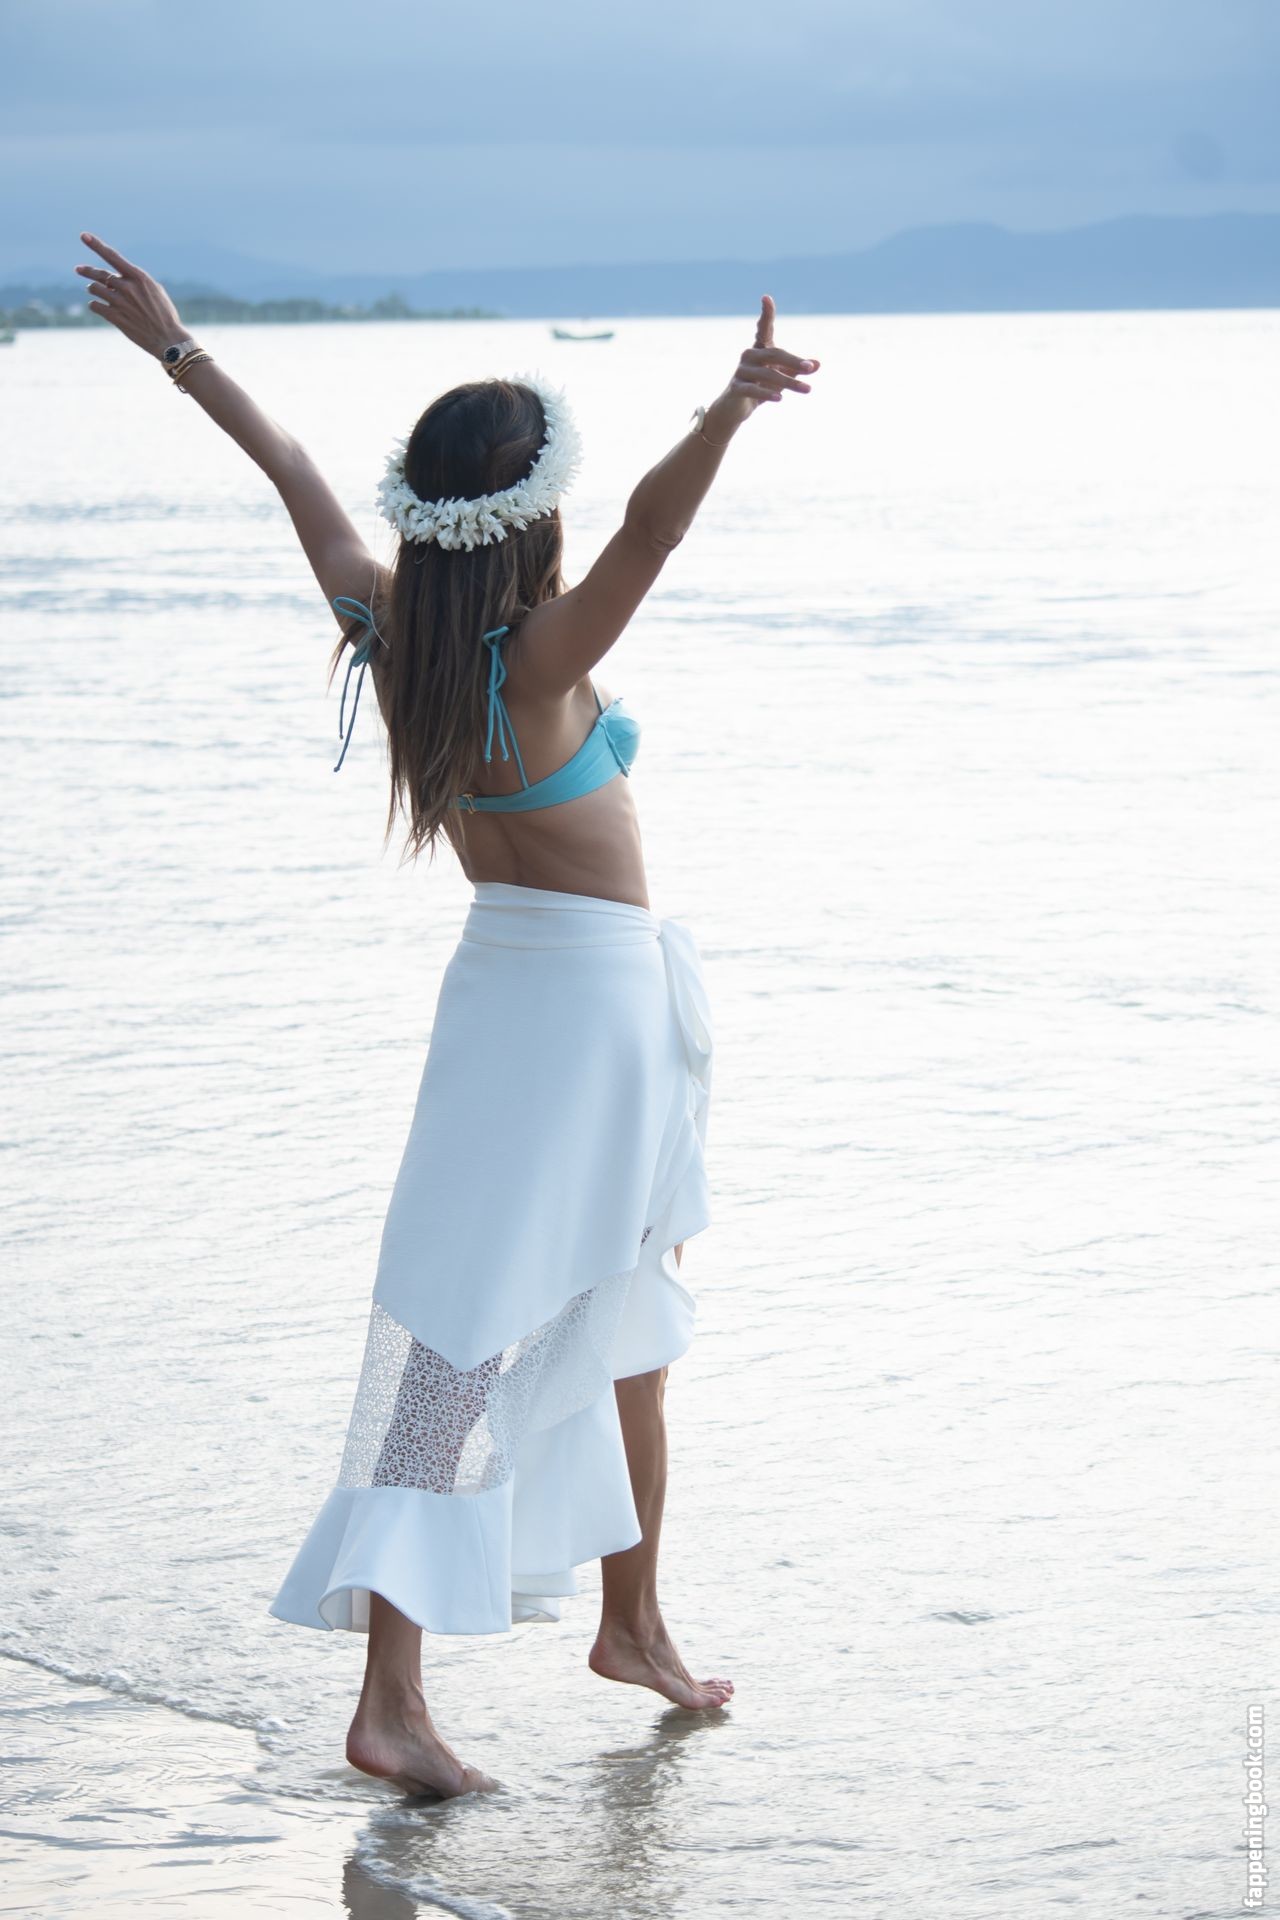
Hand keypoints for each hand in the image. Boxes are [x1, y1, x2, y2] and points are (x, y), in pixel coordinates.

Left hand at [74, 232, 187, 357]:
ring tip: (95, 292)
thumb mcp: (155, 290)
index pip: (113, 256)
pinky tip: (99, 306)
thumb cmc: (164, 314)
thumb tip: (116, 277)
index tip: (83, 235)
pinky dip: (95, 305)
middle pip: (100, 274)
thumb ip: (136, 280)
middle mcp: (128, 287)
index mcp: (139, 277)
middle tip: (78, 269)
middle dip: (87, 271)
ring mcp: (120, 302)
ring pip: (94, 289)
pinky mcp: (115, 318)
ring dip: (93, 290)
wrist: (168, 339)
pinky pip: (95, 306)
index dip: (96, 245)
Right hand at [709, 294, 819, 434]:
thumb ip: (798, 369)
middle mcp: (749, 355)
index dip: (766, 313)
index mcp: (760, 348)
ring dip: (789, 382)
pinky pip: (753, 389)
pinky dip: (767, 393)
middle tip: (810, 368)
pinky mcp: (736, 388)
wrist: (736, 409)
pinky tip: (780, 398)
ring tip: (807, 389)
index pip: (763, 328)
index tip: (766, 297)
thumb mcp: (782, 377)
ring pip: (767, 373)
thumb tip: (817, 364)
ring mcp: (741, 371)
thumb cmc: (761, 387)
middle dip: (794, 361)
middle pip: (774, 353)